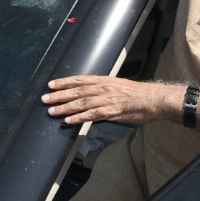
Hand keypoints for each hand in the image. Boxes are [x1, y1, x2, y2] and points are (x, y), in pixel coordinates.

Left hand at [41, 75, 178, 125]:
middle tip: (45, 98)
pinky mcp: (111, 111)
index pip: (80, 80)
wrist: (154, 99)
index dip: (65, 82)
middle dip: (59, 95)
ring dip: (65, 107)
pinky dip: (79, 118)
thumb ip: (106, 90)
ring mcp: (107, 99)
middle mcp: (103, 88)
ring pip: (81, 103)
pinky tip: (68, 121)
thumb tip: (94, 95)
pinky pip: (91, 115)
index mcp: (105, 81)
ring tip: (52, 111)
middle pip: (77, 91)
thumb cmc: (139, 94)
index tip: (52, 84)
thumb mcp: (120, 86)